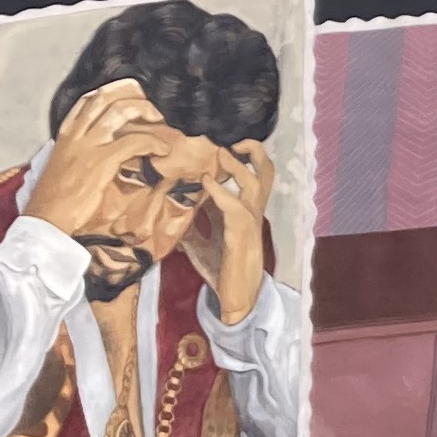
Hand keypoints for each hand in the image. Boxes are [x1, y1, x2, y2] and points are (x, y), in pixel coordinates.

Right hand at [25, 79, 167, 240]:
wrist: (46, 219)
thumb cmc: (55, 199)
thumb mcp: (63, 166)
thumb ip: (80, 153)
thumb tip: (103, 150)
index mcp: (65, 134)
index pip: (87, 100)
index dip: (112, 92)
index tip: (131, 95)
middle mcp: (76, 134)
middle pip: (106, 98)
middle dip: (133, 96)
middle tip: (151, 108)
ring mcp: (88, 146)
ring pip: (121, 111)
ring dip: (146, 112)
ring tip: (161, 122)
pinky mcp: (102, 161)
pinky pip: (134, 141)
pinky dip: (153, 141)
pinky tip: (163, 149)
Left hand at [182, 140, 277, 323]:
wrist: (237, 298)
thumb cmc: (223, 270)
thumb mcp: (201, 243)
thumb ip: (192, 226)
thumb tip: (170, 213)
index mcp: (245, 211)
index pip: (250, 177)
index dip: (240, 157)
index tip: (221, 143)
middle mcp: (253, 212)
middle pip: (265, 172)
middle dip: (254, 151)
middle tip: (234, 139)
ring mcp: (251, 222)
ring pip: (256, 183)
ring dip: (238, 166)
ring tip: (222, 153)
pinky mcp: (242, 235)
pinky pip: (236, 208)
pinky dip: (221, 193)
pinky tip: (208, 183)